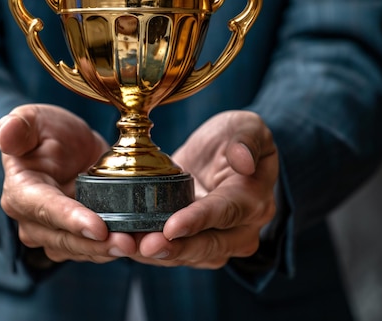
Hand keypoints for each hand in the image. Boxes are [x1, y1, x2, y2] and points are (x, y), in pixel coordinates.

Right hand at [0, 104, 136, 263]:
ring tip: (137, 246)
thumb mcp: (34, 118)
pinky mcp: (76, 239)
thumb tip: (6, 134)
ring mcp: (54, 234)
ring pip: (81, 250)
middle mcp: (32, 220)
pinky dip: (116, 249)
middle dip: (95, 244)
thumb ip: (18, 126)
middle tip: (127, 243)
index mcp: (20, 191)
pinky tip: (139, 246)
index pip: (44, 208)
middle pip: (64, 239)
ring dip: (108, 251)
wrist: (67, 146)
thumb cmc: (46, 130)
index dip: (70, 219)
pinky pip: (95, 250)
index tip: (98, 227)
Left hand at [132, 111, 277, 268]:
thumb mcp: (247, 127)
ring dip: (159, 254)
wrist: (224, 154)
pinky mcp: (195, 244)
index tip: (172, 227)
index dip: (198, 221)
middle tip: (146, 246)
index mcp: (254, 200)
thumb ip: (247, 141)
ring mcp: (219, 242)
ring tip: (130, 247)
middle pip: (208, 245)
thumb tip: (244, 161)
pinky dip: (150, 252)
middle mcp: (241, 230)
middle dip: (175, 248)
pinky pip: (174, 253)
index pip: (225, 212)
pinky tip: (127, 245)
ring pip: (189, 255)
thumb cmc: (237, 137)